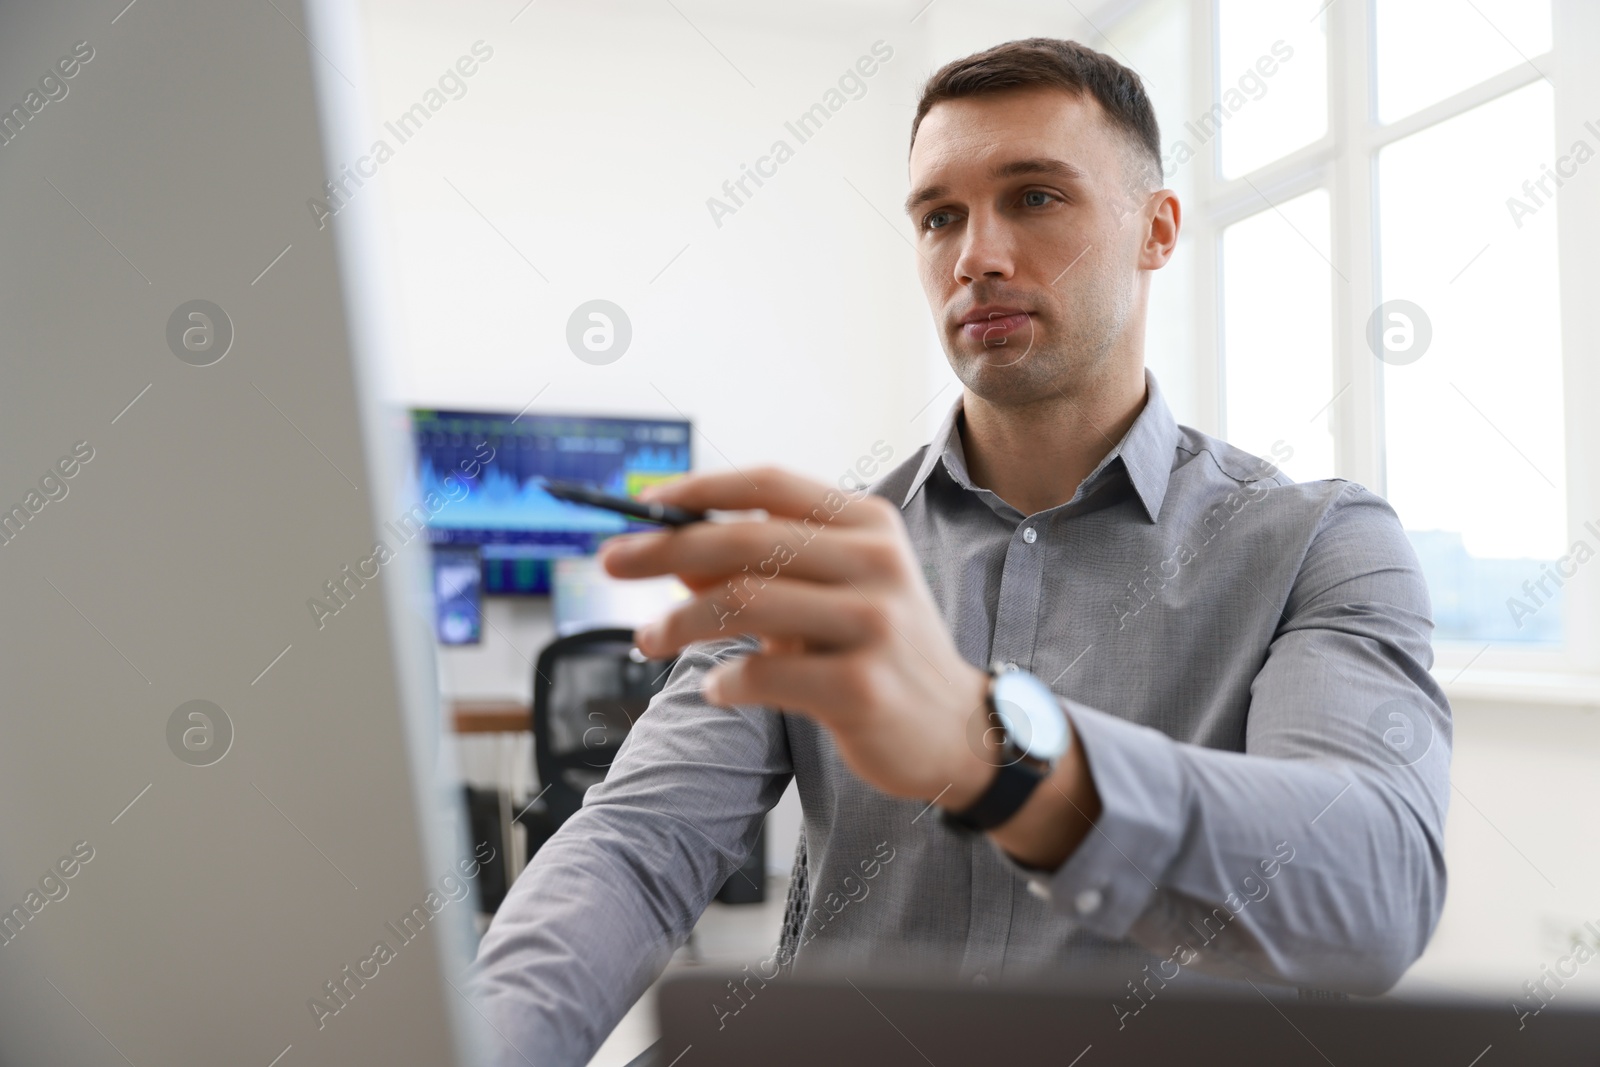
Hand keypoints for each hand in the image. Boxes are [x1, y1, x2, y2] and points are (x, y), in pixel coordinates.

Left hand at [599, 467, 995, 808]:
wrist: (957, 731)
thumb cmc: (880, 652)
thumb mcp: (828, 597)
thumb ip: (760, 570)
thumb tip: (672, 551)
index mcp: (869, 525)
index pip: (770, 486)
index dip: (699, 489)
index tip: (644, 503)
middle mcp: (876, 563)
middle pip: (745, 540)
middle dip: (664, 549)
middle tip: (611, 562)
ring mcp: (874, 624)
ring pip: (744, 603)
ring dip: (678, 621)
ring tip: (646, 639)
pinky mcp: (862, 687)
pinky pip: (763, 675)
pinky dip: (724, 682)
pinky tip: (717, 690)